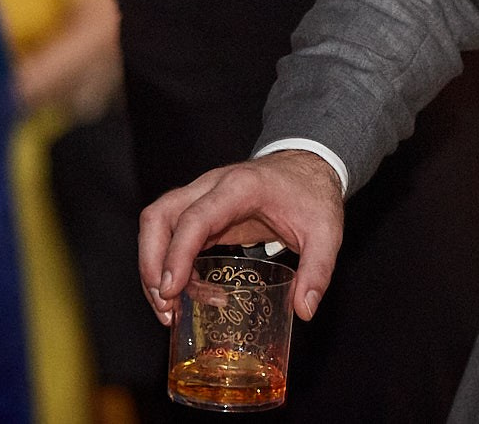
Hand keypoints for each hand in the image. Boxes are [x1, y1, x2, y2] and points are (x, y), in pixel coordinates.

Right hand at [139, 150, 343, 326]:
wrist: (310, 168)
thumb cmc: (314, 195)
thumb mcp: (326, 232)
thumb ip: (318, 270)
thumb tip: (304, 310)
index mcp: (241, 187)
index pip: (195, 217)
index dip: (177, 254)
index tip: (170, 290)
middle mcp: (212, 187)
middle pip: (159, 217)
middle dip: (151, 263)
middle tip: (165, 305)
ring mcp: (202, 197)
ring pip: (157, 224)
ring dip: (154, 267)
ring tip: (170, 308)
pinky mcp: (202, 212)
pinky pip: (171, 235)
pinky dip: (170, 265)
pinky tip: (186, 293)